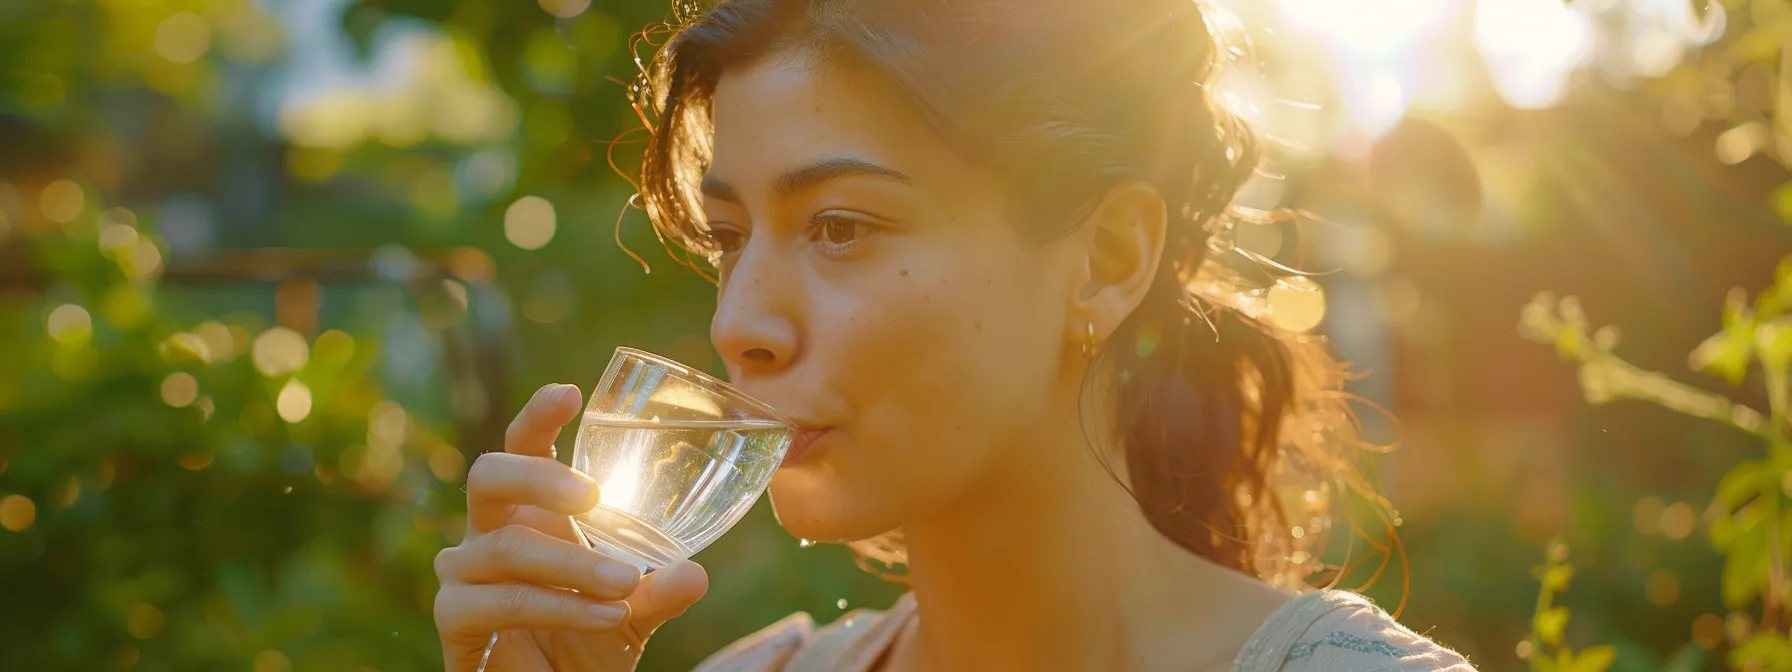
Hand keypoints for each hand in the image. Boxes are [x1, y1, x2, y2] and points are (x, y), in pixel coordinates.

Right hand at [434, 383, 709, 670]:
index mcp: (530, 514)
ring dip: (572, 565)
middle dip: (539, 476)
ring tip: (625, 586)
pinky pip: (498, 603)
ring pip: (506, 549)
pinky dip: (558, 608)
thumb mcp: (633, 612)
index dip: (538, 417)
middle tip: (592, 496)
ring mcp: (464, 577)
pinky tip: (605, 616)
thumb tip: (696, 573)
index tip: (570, 392)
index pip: (523, 448)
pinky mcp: (455, 622)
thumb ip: (660, 590)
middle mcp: (488, 535)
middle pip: (488, 475)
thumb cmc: (586, 644)